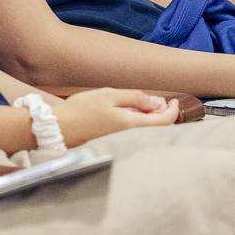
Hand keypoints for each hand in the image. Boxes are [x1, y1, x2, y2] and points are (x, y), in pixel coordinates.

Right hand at [50, 88, 180, 145]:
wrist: (60, 127)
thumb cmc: (82, 110)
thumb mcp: (110, 95)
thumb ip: (135, 98)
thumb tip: (157, 102)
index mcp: (132, 124)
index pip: (165, 121)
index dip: (173, 110)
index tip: (174, 100)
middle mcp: (130, 135)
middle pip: (157, 127)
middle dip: (162, 113)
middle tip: (160, 101)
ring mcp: (122, 138)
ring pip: (145, 129)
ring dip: (150, 117)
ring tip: (144, 104)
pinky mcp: (114, 139)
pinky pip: (134, 131)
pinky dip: (138, 121)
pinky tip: (129, 112)